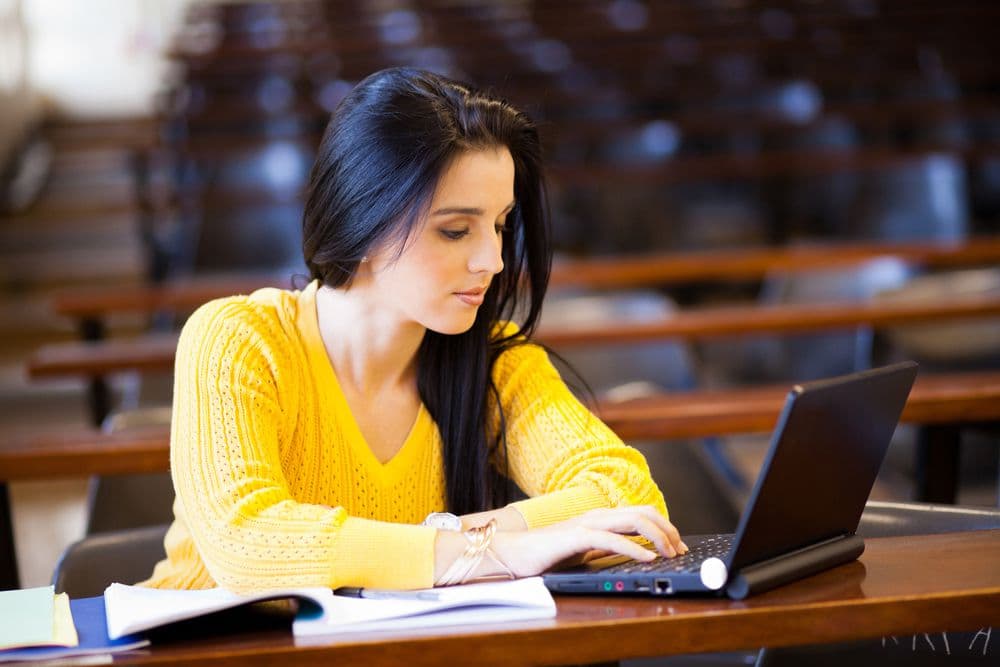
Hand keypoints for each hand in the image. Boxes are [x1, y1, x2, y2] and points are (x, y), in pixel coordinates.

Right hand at [489, 506, 687, 578]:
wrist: (514, 552)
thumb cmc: (548, 553)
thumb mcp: (587, 551)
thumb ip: (609, 548)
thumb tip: (637, 554)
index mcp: (601, 517)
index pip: (642, 514)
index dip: (665, 527)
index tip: (678, 546)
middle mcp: (597, 515)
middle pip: (644, 513)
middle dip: (668, 530)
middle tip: (680, 549)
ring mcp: (587, 523)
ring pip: (633, 521)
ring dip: (657, 537)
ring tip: (669, 553)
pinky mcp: (575, 536)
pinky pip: (610, 539)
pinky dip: (633, 548)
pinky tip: (647, 559)